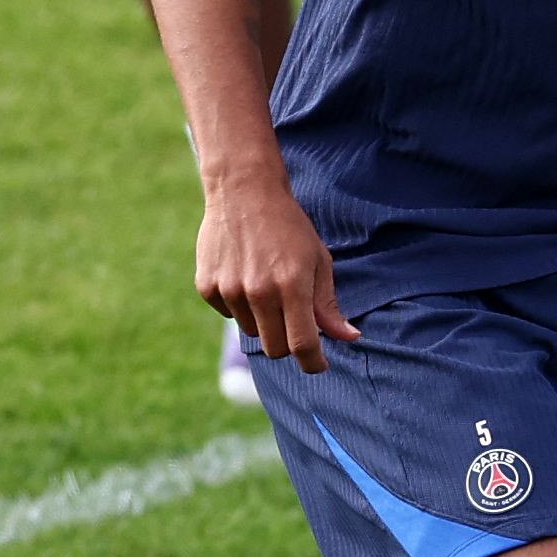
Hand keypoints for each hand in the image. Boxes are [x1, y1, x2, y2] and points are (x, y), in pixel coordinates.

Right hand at [195, 176, 358, 372]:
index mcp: (291, 285)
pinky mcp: (207, 287)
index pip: (302, 345)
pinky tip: (244, 275)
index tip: (318, 365)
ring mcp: (230, 290)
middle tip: (294, 319)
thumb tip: (349, 338)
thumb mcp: (318, 260)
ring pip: (252, 332)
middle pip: (275, 348)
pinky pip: (229, 315)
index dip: (313, 362)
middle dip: (288, 342)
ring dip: (263, 320)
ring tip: (266, 286)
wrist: (243, 191)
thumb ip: (328, 304)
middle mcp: (258, 292)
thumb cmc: (288, 226)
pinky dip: (240, 306)